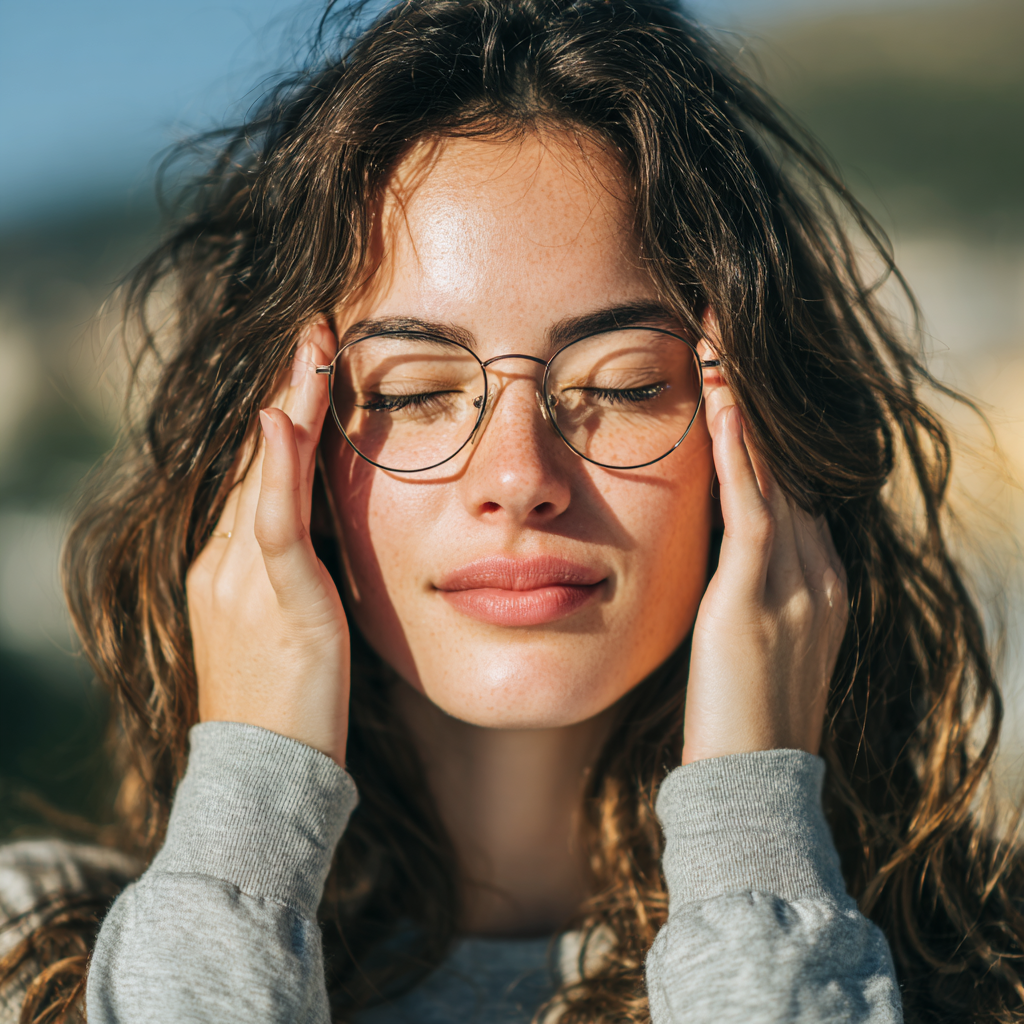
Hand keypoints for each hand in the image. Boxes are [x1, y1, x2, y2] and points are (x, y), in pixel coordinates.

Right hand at [186, 322, 349, 764]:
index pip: (255, 476)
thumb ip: (290, 576)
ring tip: (313, 346)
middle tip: (313, 329)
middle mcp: (223, 563)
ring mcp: (242, 581)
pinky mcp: (276, 604)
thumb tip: (316, 542)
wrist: (265, 776)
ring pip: (265, 477)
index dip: (280, 418)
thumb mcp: (282, 627)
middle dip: (285, 392)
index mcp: (226, 568)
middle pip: (256, 460)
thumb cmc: (285, 706)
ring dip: (289, 407)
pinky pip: (273, 527)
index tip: (306, 367)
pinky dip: (274, 473)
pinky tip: (278, 423)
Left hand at [683, 327, 847, 764]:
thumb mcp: (754, 643)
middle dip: (755, 396)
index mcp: (820, 583)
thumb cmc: (739, 718)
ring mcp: (797, 582)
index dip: (765, 430)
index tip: (735, 378)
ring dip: (744, 402)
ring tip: (718, 337)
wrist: (751, 782)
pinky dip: (738, 449)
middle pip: (788, 463)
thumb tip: (721, 564)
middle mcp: (820, 572)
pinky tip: (720, 398)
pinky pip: (752, 506)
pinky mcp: (758, 596)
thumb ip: (748, 595)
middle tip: (725, 329)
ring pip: (774, 469)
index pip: (792, 487)